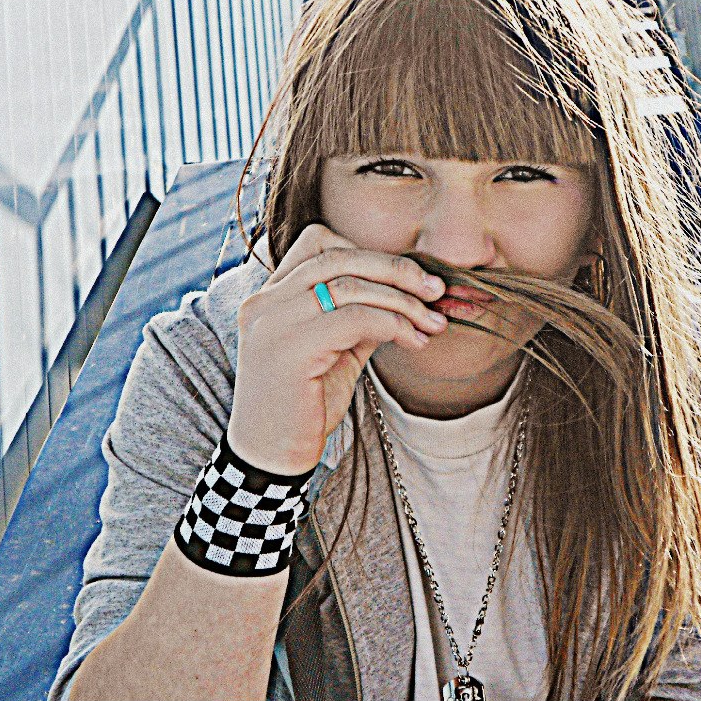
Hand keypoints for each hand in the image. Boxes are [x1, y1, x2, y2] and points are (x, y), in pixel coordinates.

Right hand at [226, 223, 448, 474]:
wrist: (273, 458)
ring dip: (402, 301)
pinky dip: (393, 324)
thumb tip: (408, 296)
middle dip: (396, 269)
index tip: (406, 278)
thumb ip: (360, 318)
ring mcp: (272, 323)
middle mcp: (264, 303)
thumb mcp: (338, 352)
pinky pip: (354, 319)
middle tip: (435, 289)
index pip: (318, 243)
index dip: (368, 252)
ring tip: (432, 322)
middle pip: (339, 257)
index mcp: (270, 297)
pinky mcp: (289, 350)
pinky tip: (413, 340)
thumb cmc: (304, 407)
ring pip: (350, 285)